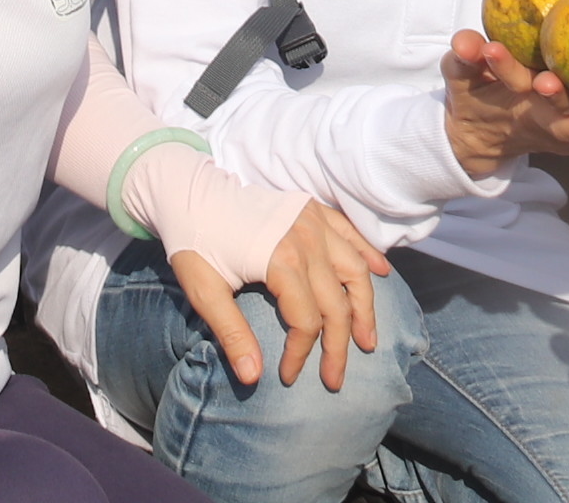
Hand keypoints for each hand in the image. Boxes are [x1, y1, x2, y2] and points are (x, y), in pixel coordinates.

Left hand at [178, 199, 386, 393]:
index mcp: (282, 260)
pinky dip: (369, 255)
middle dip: (339, 346)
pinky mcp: (313, 208)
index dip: (301, 354)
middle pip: (337, 303)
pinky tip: (382, 274)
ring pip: (355, 271)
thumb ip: (232, 333)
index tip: (289, 377)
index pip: (307, 321)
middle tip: (335, 379)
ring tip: (368, 340)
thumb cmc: (193, 240)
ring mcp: (314, 221)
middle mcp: (307, 239)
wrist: (186, 189)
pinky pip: (351, 234)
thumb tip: (253, 378)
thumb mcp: (204, 290)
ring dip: (365, 308)